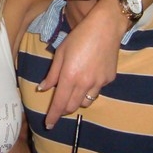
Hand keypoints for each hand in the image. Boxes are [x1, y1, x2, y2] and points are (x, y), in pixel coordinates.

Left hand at [37, 0, 122, 128]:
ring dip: (77, 100)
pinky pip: (97, 90)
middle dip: (64, 109)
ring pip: (86, 101)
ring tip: (75, 87)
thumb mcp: (61, 53)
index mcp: (69, 76)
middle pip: (73, 107)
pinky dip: (90, 88)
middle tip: (60, 104)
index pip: (60, 103)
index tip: (49, 125)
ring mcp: (99, 82)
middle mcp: (85, 83)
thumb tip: (43, 88)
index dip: (54, 116)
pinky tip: (90, 74)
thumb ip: (52, 74)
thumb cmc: (79, 36)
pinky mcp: (109, 79)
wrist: (106, 27)